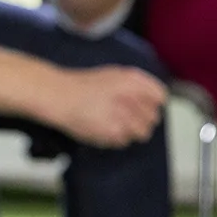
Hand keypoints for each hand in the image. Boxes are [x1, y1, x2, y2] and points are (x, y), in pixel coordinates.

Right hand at [49, 65, 166, 147]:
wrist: (57, 95)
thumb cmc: (80, 85)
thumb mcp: (113, 75)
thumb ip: (137, 85)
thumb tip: (156, 99)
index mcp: (132, 80)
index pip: (160, 97)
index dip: (151, 103)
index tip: (142, 106)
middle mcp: (132, 96)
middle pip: (153, 118)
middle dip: (141, 119)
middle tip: (124, 116)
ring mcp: (124, 115)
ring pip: (142, 133)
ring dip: (130, 130)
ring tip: (112, 122)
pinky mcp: (114, 132)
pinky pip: (124, 141)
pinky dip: (115, 138)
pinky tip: (101, 127)